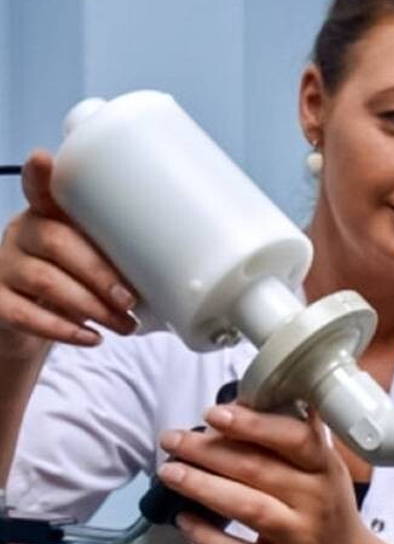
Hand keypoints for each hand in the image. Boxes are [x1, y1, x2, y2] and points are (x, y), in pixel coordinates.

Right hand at [0, 150, 136, 358]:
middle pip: (57, 242)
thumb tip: (179, 263)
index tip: (43, 159)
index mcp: (48, 213)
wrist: (34, 317)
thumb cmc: (78, 276)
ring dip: (92, 307)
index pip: (40, 188)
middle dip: (100, 274)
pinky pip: (26, 315)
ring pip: (45, 282)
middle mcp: (22, 233)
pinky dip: (64, 330)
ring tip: (124, 325)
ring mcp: (5, 266)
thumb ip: (121, 246)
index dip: (40, 175)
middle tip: (131, 300)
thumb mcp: (96, 252)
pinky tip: (91, 337)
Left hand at [156, 405, 391, 543]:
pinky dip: (209, 537)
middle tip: (172, 439)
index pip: (295, 439)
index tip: (215, 413)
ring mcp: (301, 537)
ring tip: (169, 472)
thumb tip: (267, 392)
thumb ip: (299, 435)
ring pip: (248, 508)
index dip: (254, 425)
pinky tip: (184, 519)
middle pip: (259, 470)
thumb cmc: (328, 509)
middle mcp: (317, 500)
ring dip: (204, 487)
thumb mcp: (325, 469)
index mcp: (326, 468)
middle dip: (210, 451)